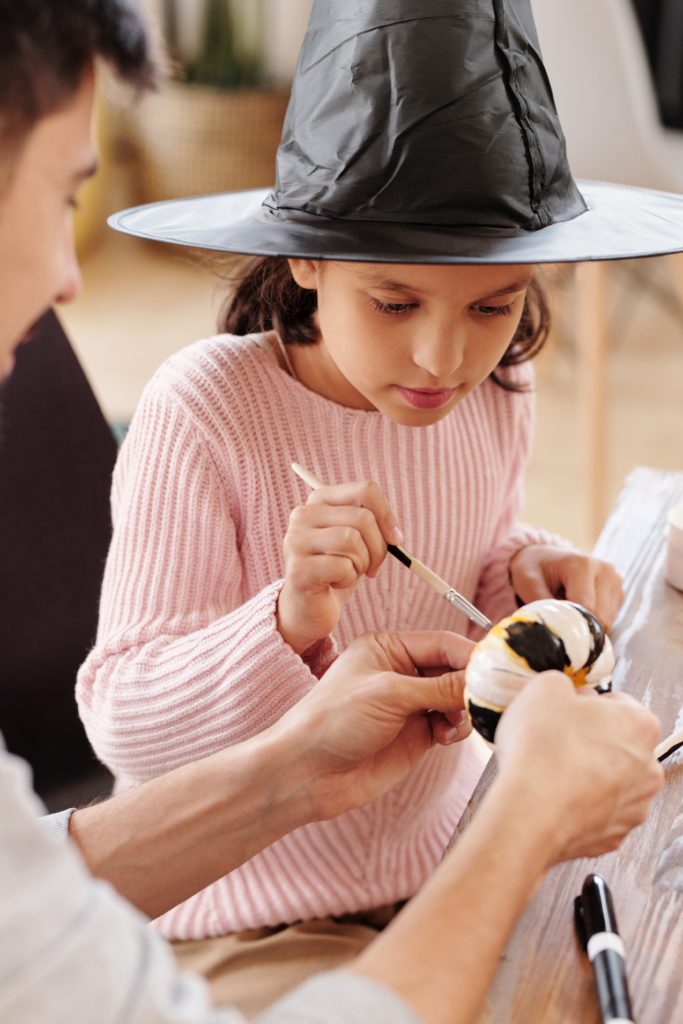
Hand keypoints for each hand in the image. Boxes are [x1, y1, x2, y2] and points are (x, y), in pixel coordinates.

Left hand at [272, 629, 473, 819]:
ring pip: (456, 700)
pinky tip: (444, 737)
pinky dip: (456, 729)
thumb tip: (482, 678)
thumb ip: (440, 687)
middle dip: (471, 685)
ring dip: (463, 710)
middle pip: (454, 671)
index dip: (471, 655)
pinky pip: (450, 725)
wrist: (307, 773)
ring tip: (453, 724)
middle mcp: (401, 673)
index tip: (498, 668)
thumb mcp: (390, 694)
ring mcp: (409, 706)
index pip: (443, 643)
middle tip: (488, 699)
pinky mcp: (414, 736)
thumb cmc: (334, 720)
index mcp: (388, 648)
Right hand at [277, 480, 402, 653]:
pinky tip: (335, 584)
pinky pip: (343, 567)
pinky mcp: (298, 569)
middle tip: (373, 567)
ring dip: (362, 564)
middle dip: (378, 548)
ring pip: (352, 540)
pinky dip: (348, 580)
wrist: (308, 608)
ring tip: (350, 573)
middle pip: (362, 518)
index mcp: (320, 500)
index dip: (387, 515)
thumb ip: (373, 526)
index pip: (365, 490)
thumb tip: (395, 536)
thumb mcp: (357, 540)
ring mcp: (296, 541)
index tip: (394, 539)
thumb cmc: (336, 570)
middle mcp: (303, 515)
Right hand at [495, 672, 662, 863]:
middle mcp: (648, 768)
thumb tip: (561, 693)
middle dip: (589, 740)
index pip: (617, 703)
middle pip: (617, 744)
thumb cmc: (542, 750)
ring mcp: (633, 807)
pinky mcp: (613, 836)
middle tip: (554, 739)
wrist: (529, 813)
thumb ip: (562, 684)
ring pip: (609, 781)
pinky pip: (596, 812)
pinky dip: (578, 805)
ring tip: (548, 771)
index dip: (585, 704)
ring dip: (586, 774)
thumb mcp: (544, 687)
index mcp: (640, 724)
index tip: (565, 711)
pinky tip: (552, 797)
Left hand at [509, 544, 623, 628]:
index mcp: (583, 564)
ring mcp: (615, 580)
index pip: (587, 608)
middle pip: (601, 616)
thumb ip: (543, 606)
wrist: (543, 557)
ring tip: (568, 609)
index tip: (555, 628)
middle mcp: (605, 570)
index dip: (572, 624)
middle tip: (560, 620)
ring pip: (607, 620)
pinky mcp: (618, 591)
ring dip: (587, 623)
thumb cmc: (534, 568)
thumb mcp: (528, 583)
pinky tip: (579, 609)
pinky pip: (610, 618)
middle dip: (580, 626)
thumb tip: (555, 633)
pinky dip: (593, 620)